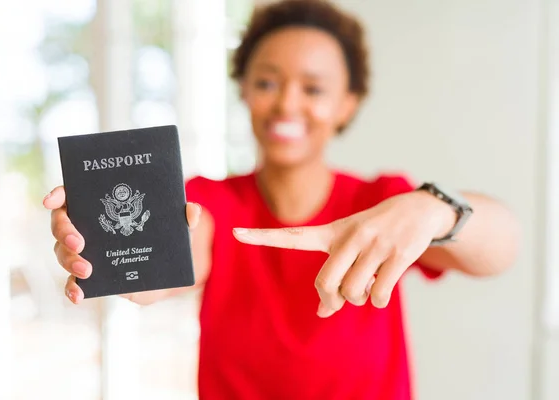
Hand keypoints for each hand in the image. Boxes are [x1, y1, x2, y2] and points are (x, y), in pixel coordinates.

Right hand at [43, 186, 201, 303]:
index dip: (59, 195)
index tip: (52, 200)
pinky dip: (71, 289)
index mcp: (102, 206)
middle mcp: (87, 227)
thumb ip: (186, 215)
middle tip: (80, 242)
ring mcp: (86, 253)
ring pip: (62, 253)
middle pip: (61, 224)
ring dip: (69, 260)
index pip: (73, 195)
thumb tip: (192, 211)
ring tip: (87, 269)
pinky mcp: (92, 278)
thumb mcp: (179, 224)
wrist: (168, 269)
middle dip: (65, 231)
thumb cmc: (166, 236)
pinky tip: (78, 294)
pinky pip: (72, 283)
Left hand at [232, 191, 454, 316]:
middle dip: (334, 299)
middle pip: (325, 284)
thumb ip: (332, 277)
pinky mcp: (398, 255)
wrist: (417, 209)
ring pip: (353, 293)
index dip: (262, 237)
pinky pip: (378, 296)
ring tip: (369, 282)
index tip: (234, 232)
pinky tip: (385, 283)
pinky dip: (379, 299)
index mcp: (331, 232)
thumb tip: (321, 312)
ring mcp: (374, 245)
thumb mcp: (349, 247)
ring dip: (360, 298)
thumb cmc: (373, 234)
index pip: (291, 236)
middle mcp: (348, 237)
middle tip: (342, 296)